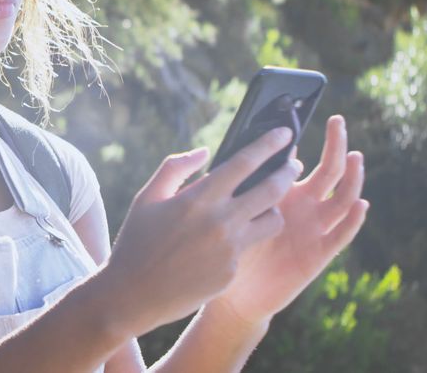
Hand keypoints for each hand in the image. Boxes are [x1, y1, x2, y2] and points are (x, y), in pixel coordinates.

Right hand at [102, 128, 298, 336]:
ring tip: (264, 205)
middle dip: (288, 172)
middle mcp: (220, 221)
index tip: (285, 133)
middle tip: (293, 165)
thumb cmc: (136, 241)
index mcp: (199, 198)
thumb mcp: (147, 198)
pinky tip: (224, 243)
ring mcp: (230, 249)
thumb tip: (204, 152)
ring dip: (273, 209)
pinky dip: (242, 239)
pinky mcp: (232, 272)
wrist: (133, 294)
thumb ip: (175, 168)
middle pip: (273, 189)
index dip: (270, 144)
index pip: (245, 162)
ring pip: (273, 221)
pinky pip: (249, 248)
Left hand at [216, 115, 368, 323]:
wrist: (230, 295)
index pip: (292, 160)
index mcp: (277, 194)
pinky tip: (359, 204)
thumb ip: (216, 183)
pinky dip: (353, 220)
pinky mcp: (318, 254)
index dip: (296, 139)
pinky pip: (340, 235)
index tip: (295, 115)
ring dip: (351, 177)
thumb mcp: (216, 212)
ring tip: (354, 155)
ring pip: (341, 198)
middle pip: (326, 170)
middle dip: (334, 145)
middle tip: (336, 120)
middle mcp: (301, 207)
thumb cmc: (217, 250)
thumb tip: (210, 151)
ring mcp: (313, 228)